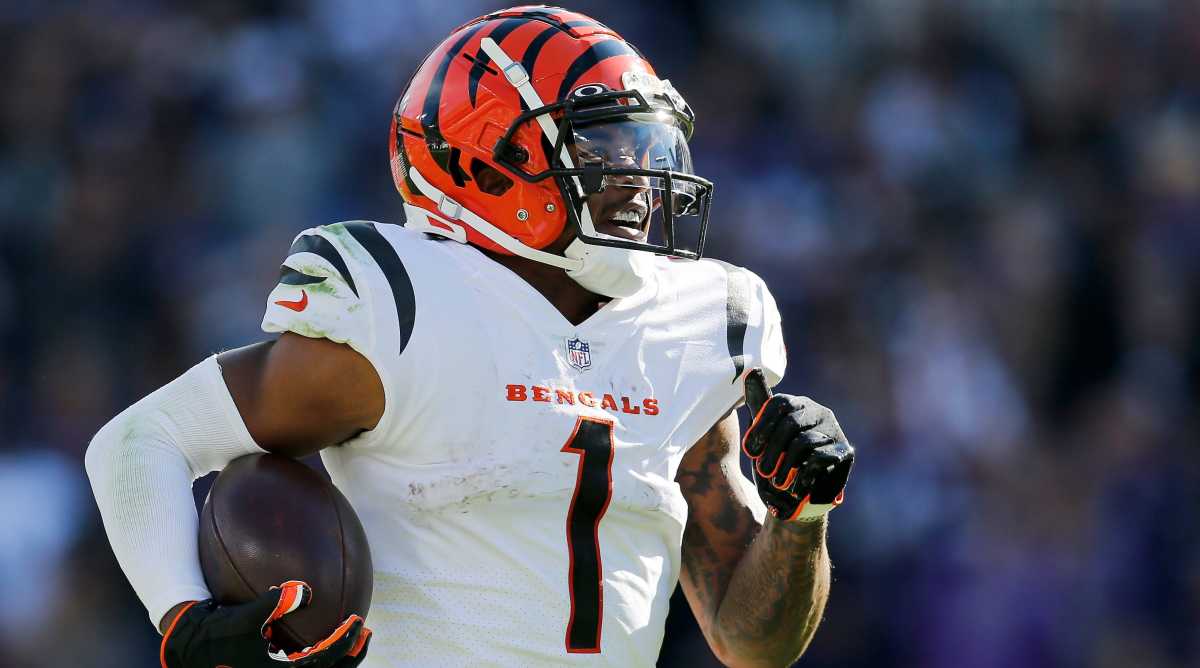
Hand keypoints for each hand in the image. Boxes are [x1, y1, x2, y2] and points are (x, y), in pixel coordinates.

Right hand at [161, 580, 371, 667]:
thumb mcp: (248, 617)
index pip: (324, 661)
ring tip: (354, 634)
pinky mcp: (273, 667)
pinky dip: (320, 651)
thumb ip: (278, 603)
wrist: (190, 644)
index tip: (358, 621)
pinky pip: (305, 662)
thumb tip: (305, 589)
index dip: (345, 642)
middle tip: (365, 633)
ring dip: (338, 655)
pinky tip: (324, 631)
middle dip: (351, 655)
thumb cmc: (218, 632)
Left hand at [742, 369, 853, 521]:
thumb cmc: (778, 462)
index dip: (762, 426)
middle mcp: (819, 412)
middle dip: (772, 449)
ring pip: (803, 442)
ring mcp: (834, 430)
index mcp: (799, 404)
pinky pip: (820, 459)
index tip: (749, 450)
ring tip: (776, 482)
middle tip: (761, 470)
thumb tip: (751, 370)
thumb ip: (759, 405)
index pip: (779, 403)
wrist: (800, 497)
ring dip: (785, 466)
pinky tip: (795, 487)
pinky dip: (802, 476)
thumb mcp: (764, 435)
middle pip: (791, 422)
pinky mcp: (845, 451)